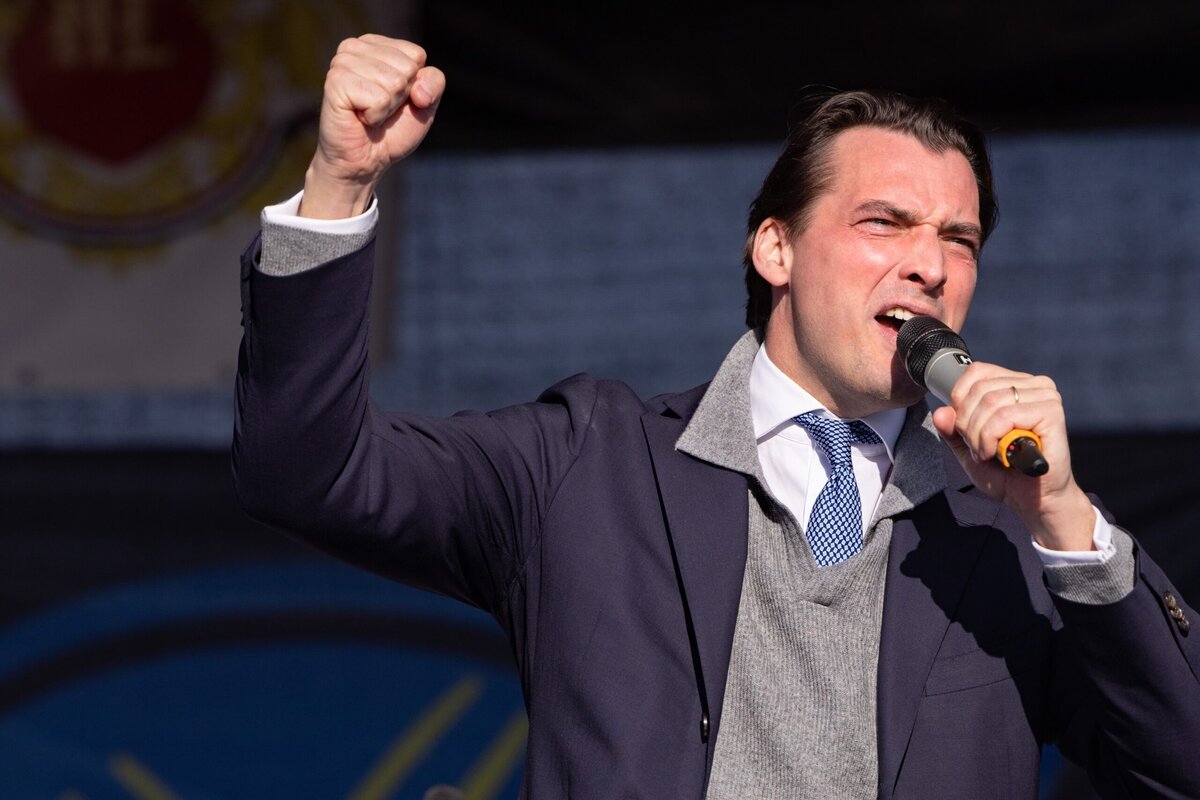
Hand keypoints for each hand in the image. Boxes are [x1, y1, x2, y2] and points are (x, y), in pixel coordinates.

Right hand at [299, 35, 445, 218]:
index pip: (417, 55)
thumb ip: (434, 82)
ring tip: (369, 114)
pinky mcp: (335, 82)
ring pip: (394, 82)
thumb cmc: (391, 131)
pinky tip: (360, 118)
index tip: (395, 100)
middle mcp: (355, 47)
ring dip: (387, 108)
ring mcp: (342, 62)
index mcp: (376, 45)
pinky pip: (378, 98)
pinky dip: (376, 115)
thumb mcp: (424, 104)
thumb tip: (418, 89)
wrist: (365, 162)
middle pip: (407, 67)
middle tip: (380, 110)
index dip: (415, 85)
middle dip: (401, 97)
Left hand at [930, 362, 1094, 550]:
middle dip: (967, 424)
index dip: (960, 401)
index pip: (976, 372)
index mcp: (1016, 384)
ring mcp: (1045, 396)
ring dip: (978, 435)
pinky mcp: (1052, 412)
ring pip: (990, 402)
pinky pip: (1005, 416)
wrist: (1035, 500)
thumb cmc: (1007, 473)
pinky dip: (991, 438)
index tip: (965, 430)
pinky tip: (999, 454)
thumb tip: (941, 412)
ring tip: (988, 453)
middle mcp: (1034, 385)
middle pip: (979, 389)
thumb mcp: (969, 448)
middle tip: (977, 447)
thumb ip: (953, 430)